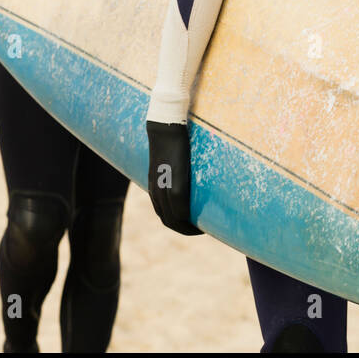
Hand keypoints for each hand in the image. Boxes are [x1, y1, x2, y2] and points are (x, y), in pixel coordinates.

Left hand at [147, 121, 202, 235]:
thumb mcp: (168, 159)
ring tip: (203, 229)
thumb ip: (173, 170)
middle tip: (200, 231)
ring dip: (188, 229)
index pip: (163, 214)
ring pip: (174, 219)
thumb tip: (187, 173)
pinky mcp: (174, 183)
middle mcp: (157, 190)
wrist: (164, 127)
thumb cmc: (169, 139)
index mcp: (155, 186)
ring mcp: (164, 188)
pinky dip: (190, 220)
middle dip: (184, 230)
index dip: (177, 224)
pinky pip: (180, 209)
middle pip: (168, 221)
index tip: (191, 225)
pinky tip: (202, 221)